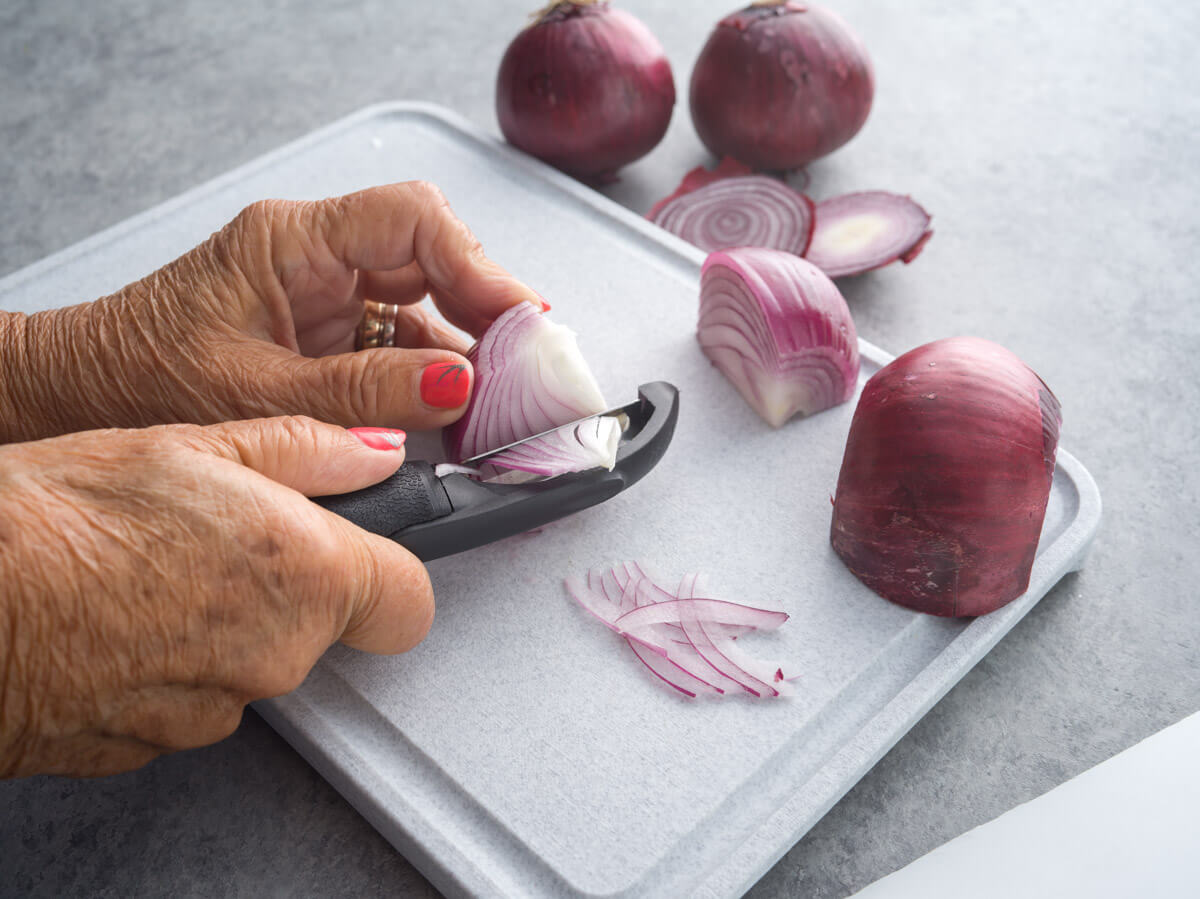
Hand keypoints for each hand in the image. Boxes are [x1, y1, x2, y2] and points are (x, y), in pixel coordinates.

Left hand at [0, 181, 542, 442]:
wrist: (78, 399)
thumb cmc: (139, 379)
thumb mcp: (258, 393)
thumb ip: (363, 391)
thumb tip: (456, 385)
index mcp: (291, 242)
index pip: (411, 220)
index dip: (478, 264)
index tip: (519, 317)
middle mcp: (316, 260)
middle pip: (431, 258)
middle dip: (484, 309)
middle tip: (527, 364)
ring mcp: (324, 298)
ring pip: (422, 305)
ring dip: (464, 352)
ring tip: (502, 400)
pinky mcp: (325, 337)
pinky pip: (398, 347)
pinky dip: (432, 381)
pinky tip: (458, 414)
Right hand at [0, 416, 430, 778]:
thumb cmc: (60, 519)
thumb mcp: (194, 446)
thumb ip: (306, 451)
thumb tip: (372, 453)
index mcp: (306, 575)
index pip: (409, 600)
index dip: (392, 570)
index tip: (367, 548)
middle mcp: (276, 655)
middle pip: (322, 626)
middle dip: (289, 586)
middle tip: (219, 538)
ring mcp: (217, 709)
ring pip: (253, 662)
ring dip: (224, 624)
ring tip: (152, 571)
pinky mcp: (156, 743)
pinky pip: (192, 697)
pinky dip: (169, 663)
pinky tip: (121, 616)